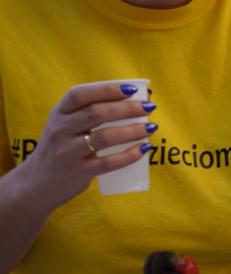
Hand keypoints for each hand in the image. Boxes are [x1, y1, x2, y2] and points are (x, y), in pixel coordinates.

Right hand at [17, 82, 155, 208]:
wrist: (37, 184)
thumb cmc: (61, 148)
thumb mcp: (65, 127)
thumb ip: (88, 114)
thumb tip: (134, 99)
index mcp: (58, 114)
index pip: (81, 95)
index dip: (107, 89)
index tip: (132, 89)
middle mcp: (60, 130)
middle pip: (97, 113)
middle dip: (128, 108)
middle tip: (149, 107)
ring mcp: (67, 152)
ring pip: (105, 137)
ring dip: (133, 131)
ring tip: (151, 127)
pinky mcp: (78, 172)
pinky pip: (108, 163)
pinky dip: (130, 155)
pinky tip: (144, 148)